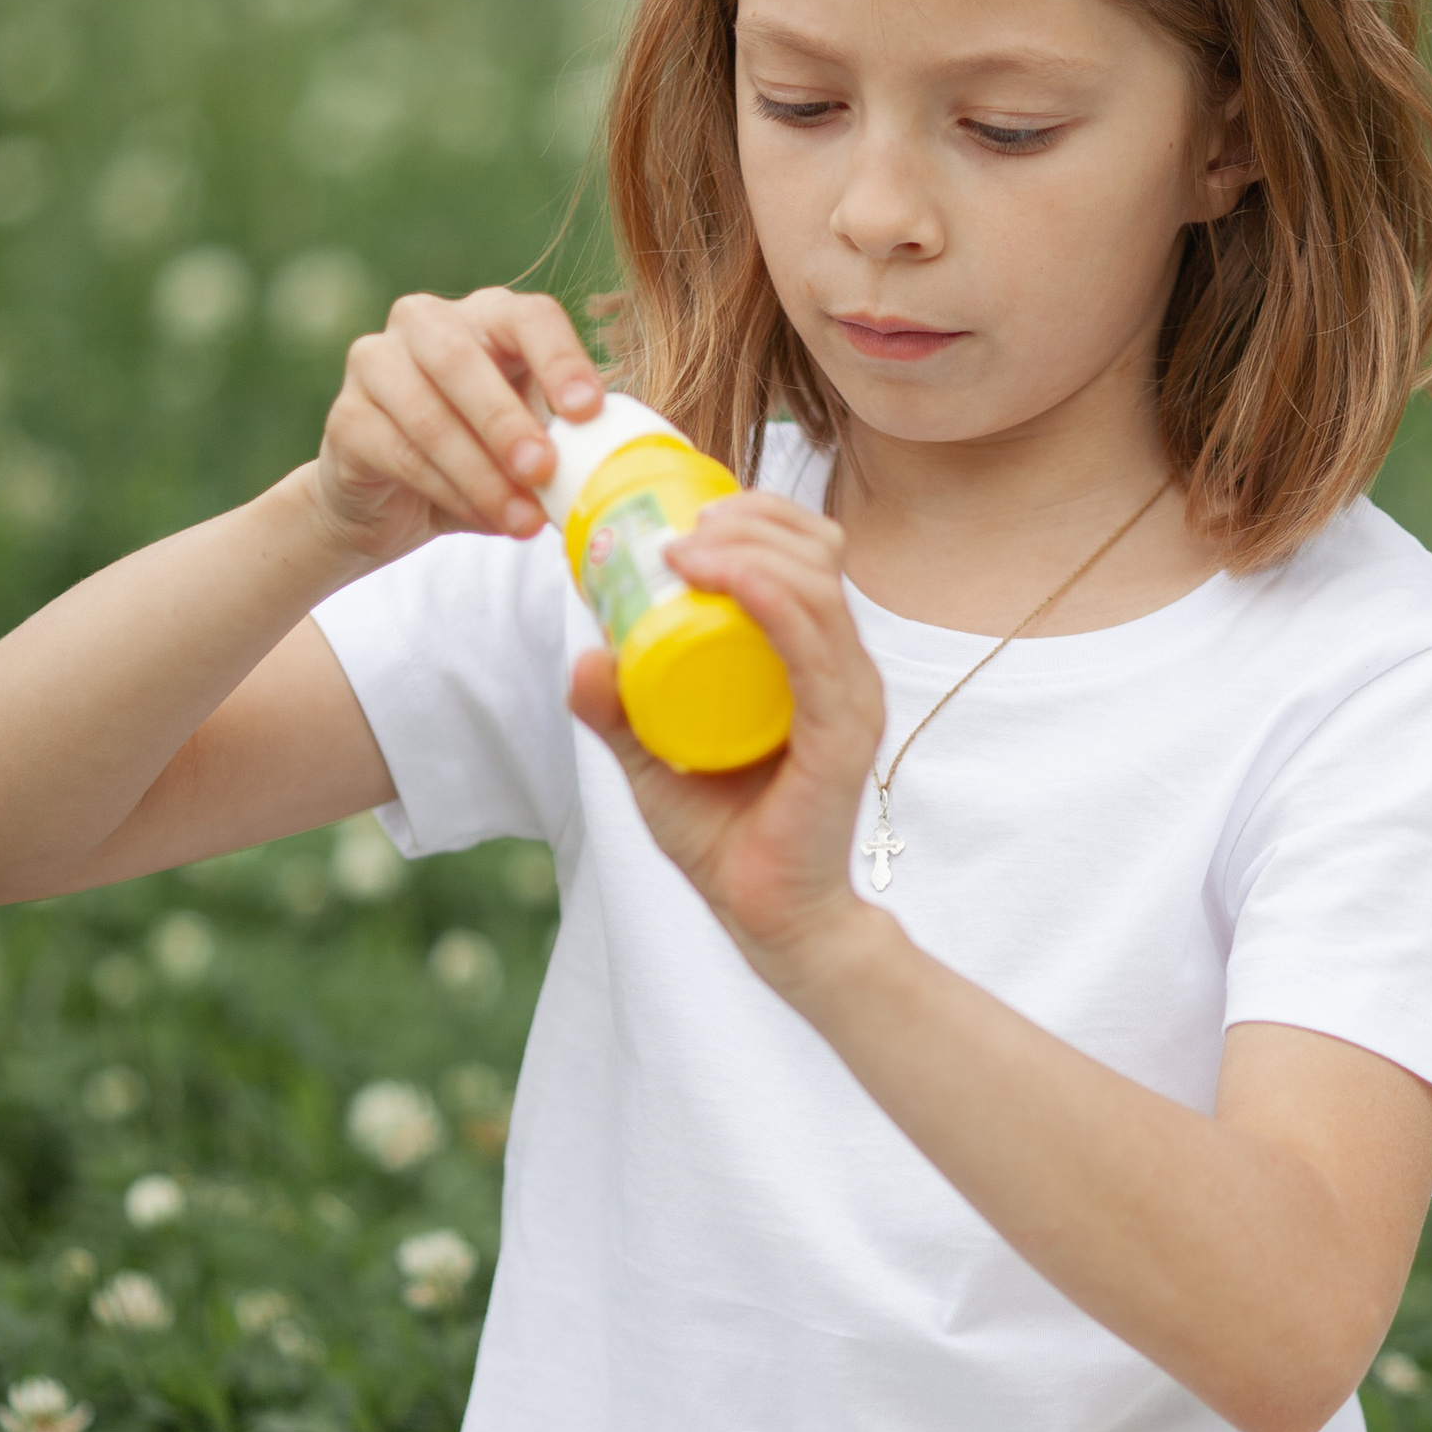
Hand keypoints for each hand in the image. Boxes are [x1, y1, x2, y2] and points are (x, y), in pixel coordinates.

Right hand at [310, 286, 602, 573]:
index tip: (587, 411)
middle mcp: (424, 323)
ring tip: (522, 519)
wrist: (393, 503)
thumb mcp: (530, 444)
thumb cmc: (480, 459)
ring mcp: (374, 364)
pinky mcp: (344, 419)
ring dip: (480, 473)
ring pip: (428, 413)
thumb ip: (564, 444)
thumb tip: (617, 470)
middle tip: (543, 471)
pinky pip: (398, 453)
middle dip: (506, 420)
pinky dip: (447, 490)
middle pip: (461, 357)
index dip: (559, 359)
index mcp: (486, 315)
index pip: (528, 317)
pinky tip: (483, 517)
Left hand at [565, 492, 886, 995]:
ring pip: (815, 585)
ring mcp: (849, 698)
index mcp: (815, 662)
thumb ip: (619, 712)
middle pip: (815, 553)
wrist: (770, 919)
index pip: (805, 557)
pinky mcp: (842, 733)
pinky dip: (769, 596)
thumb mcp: (654, 762)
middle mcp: (843, 669)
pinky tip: (723, 576)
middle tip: (674, 529)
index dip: (755, 515)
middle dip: (748, 519)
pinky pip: (814, 645)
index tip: (685, 512)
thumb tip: (581, 653)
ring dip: (748, 547)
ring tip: (682, 547)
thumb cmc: (727, 840)